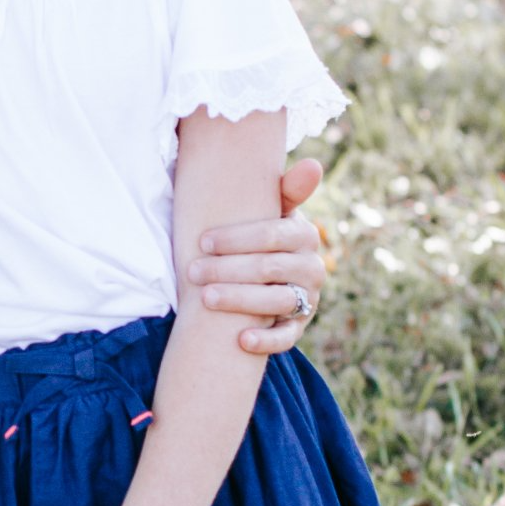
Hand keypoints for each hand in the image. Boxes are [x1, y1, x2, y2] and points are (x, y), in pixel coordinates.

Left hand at [188, 156, 326, 354]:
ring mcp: (307, 298)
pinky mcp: (299, 326)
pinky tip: (241, 340)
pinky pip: (287, 337)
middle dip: (227, 269)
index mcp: (304, 235)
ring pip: (276, 301)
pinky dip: (267, 341)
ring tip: (204, 298)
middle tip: (191, 271)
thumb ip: (286, 189)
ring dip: (239, 300)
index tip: (202, 241)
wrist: (267, 271)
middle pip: (269, 268)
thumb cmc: (259, 235)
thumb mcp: (272, 210)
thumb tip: (313, 164)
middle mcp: (312, 267)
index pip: (273, 234)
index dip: (237, 238)